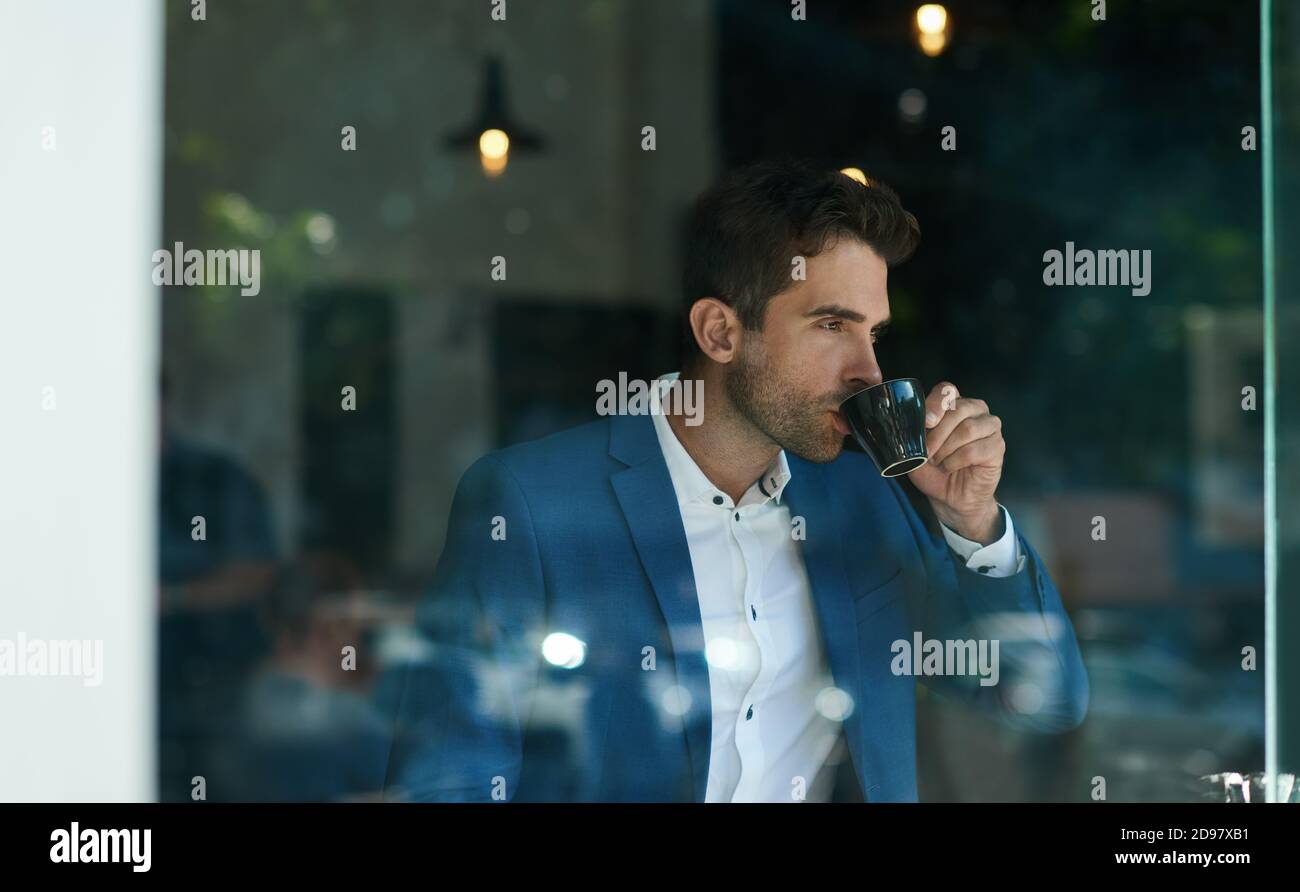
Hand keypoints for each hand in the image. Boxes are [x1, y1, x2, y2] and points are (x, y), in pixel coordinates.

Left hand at [906, 381, 1004, 543]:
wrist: (951, 497)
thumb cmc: (934, 470)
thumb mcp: (915, 449)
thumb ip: (913, 432)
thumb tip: (905, 422)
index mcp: (954, 404)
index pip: (947, 390)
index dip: (936, 403)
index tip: (926, 422)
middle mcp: (976, 410)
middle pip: (958, 409)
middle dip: (937, 433)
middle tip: (927, 453)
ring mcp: (990, 427)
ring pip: (968, 429)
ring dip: (946, 449)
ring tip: (938, 462)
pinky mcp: (997, 447)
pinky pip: (975, 449)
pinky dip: (956, 461)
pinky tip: (950, 467)